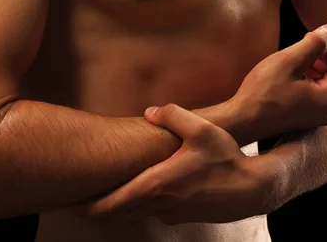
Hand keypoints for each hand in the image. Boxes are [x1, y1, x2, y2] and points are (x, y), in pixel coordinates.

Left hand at [77, 104, 278, 224]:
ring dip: (116, 209)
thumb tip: (150, 111)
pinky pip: (152, 213)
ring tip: (99, 198)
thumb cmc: (226, 157)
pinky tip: (137, 194)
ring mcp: (172, 213)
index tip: (72, 204)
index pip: (115, 202)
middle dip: (96, 209)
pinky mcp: (182, 216)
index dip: (91, 205)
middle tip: (77, 202)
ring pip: (135, 214)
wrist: (253, 188)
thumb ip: (173, 115)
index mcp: (159, 184)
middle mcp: (162, 203)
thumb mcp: (202, 129)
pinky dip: (136, 207)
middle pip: (119, 213)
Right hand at [230, 22, 326, 142]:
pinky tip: (286, 77)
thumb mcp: (289, 60)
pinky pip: (316, 93)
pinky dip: (306, 80)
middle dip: (321, 57)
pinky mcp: (307, 118)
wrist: (242, 120)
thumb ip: (316, 42)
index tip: (308, 40)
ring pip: (326, 82)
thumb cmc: (263, 91)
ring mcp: (319, 117)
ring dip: (312, 68)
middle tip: (297, 50)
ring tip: (289, 63)